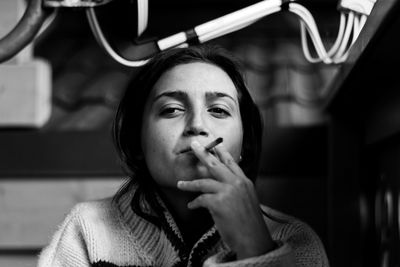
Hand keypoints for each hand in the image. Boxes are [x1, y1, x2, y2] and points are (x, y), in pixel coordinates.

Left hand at [177, 141, 275, 259]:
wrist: (253, 239)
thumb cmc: (249, 224)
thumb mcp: (247, 201)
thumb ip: (236, 190)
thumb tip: (218, 185)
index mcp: (245, 182)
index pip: (231, 163)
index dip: (222, 152)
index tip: (215, 145)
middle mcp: (237, 183)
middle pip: (216, 164)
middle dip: (203, 153)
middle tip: (194, 145)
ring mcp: (228, 192)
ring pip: (204, 182)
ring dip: (190, 184)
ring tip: (180, 184)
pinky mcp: (219, 202)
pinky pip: (201, 199)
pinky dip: (194, 203)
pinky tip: (191, 206)